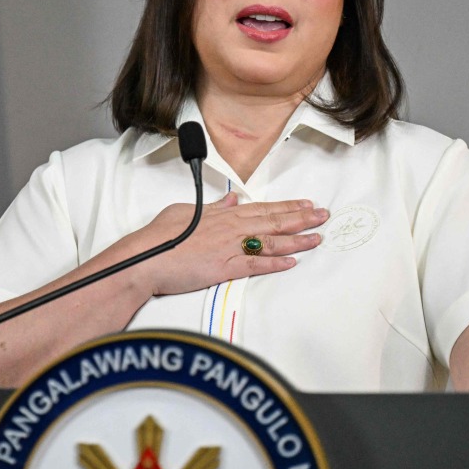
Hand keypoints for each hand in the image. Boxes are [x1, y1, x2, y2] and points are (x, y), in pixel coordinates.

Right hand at [132, 192, 327, 296]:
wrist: (144, 258)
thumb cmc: (159, 236)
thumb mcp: (185, 212)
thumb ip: (211, 207)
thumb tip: (229, 200)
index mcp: (222, 215)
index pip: (262, 208)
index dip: (286, 206)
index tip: (306, 204)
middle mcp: (230, 229)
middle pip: (273, 222)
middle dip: (301, 218)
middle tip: (324, 215)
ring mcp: (229, 248)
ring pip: (270, 242)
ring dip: (296, 240)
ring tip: (317, 238)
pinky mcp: (224, 268)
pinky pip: (255, 265)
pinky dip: (274, 263)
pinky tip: (292, 262)